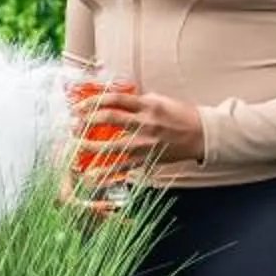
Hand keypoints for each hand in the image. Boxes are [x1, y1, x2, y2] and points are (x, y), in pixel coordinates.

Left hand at [83, 86, 206, 165]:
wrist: (201, 134)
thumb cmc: (180, 115)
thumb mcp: (159, 100)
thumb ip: (137, 101)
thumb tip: (114, 100)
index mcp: (147, 105)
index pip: (115, 99)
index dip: (94, 101)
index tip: (79, 105)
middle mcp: (146, 122)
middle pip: (111, 119)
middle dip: (88, 121)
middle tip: (73, 123)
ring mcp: (147, 142)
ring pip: (114, 145)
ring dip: (92, 146)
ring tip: (77, 145)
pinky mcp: (149, 158)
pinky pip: (125, 166)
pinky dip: (108, 172)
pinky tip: (93, 175)